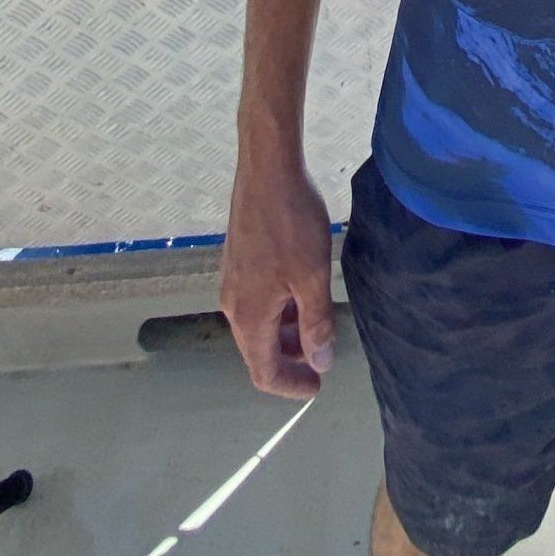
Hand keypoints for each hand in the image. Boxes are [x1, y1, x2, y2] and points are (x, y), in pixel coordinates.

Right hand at [219, 154, 336, 397]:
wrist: (267, 170)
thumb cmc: (292, 224)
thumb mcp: (312, 278)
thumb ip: (317, 324)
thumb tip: (320, 363)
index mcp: (248, 316)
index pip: (263, 372)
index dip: (291, 385)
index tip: (319, 384)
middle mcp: (233, 304)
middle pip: (257, 351)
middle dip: (290, 361)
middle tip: (322, 359)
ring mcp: (232, 281)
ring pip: (257, 325)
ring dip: (285, 334)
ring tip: (317, 327)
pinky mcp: (237, 261)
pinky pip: (256, 302)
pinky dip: (278, 311)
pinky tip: (301, 295)